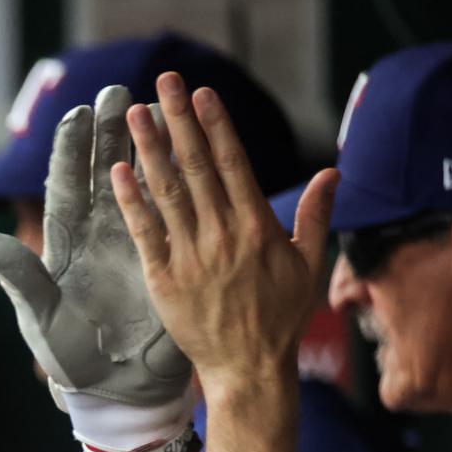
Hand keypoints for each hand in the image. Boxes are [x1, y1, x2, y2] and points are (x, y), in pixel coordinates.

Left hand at [0, 85, 193, 451]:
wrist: (117, 390)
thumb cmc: (70, 359)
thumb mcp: (39, 318)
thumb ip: (18, 276)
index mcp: (65, 245)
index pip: (66, 187)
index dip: (71, 151)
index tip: (76, 114)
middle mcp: (99, 236)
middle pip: (105, 173)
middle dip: (110, 133)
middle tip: (119, 92)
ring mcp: (133, 244)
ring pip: (141, 185)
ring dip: (147, 147)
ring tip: (157, 107)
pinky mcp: (163, 259)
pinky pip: (171, 214)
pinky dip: (177, 184)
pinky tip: (188, 153)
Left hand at [110, 71, 338, 395]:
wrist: (249, 367)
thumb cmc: (281, 317)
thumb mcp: (309, 264)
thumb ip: (316, 215)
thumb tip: (333, 172)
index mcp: (257, 226)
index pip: (233, 163)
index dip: (215, 126)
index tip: (202, 93)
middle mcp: (222, 235)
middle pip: (196, 167)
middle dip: (178, 122)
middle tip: (162, 83)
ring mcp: (191, 257)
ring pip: (166, 193)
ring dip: (149, 150)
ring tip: (134, 114)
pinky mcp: (164, 280)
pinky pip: (145, 233)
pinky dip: (131, 202)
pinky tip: (118, 172)